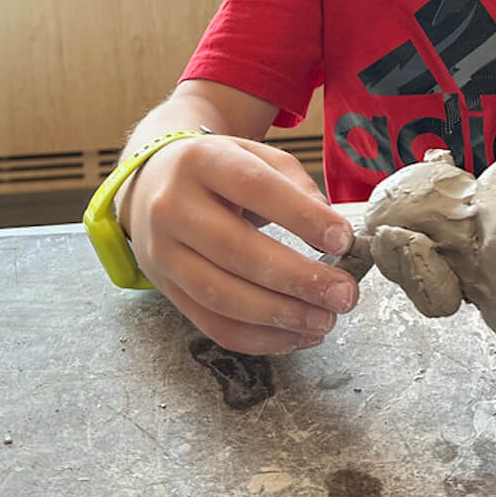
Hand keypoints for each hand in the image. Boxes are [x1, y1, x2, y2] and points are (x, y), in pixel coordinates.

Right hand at [123, 134, 359, 355]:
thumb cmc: (219, 172)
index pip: (255, 187)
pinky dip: (259, 339)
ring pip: (222, 296)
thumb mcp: (256, 157)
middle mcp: (173, 206)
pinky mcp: (166, 289)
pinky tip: (296, 335)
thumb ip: (297, 187)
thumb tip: (334, 235)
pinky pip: (213, 325)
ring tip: (324, 321)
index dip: (301, 216)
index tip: (343, 240)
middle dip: (297, 279)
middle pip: (236, 250)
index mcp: (201, 160)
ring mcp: (163, 252)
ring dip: (280, 317)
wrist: (151, 186)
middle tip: (343, 294)